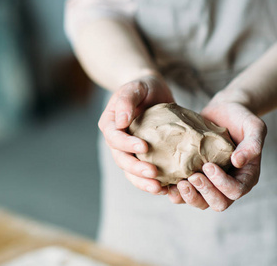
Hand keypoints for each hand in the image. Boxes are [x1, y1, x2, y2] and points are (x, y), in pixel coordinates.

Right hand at [98, 74, 173, 194]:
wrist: (154, 93)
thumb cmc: (143, 87)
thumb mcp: (136, 87)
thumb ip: (127, 100)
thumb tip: (121, 121)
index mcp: (110, 124)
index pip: (114, 138)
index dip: (126, 145)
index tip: (144, 147)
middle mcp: (116, 141)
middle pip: (121, 159)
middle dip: (136, 169)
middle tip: (154, 174)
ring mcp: (129, 151)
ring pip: (130, 172)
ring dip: (143, 182)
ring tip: (159, 189)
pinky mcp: (144, 157)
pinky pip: (144, 174)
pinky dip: (153, 183)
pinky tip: (167, 189)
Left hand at [167, 96, 266, 211]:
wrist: (223, 110)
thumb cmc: (241, 118)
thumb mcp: (253, 126)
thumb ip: (252, 144)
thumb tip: (238, 162)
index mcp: (246, 177)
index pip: (236, 191)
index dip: (222, 183)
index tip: (208, 166)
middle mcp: (228, 184)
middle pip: (218, 203)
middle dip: (204, 193)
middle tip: (192, 177)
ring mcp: (210, 182)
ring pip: (201, 202)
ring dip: (189, 197)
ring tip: (179, 184)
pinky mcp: (194, 176)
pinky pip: (186, 192)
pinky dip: (177, 192)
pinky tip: (167, 185)